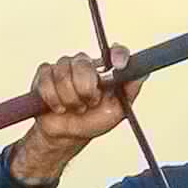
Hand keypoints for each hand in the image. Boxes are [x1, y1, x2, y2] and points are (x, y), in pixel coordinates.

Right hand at [10, 46, 138, 183]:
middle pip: (83, 64)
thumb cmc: (92, 121)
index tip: (119, 65)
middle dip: (85, 89)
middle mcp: (84, 63)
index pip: (115, 52)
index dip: (117, 55)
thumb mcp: (117, 110)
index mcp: (104, 69)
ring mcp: (63, 67)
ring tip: (74, 108)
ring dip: (69, 99)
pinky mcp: (44, 74)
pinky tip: (58, 107)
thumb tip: (143, 72)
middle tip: (88, 103)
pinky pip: (46, 81)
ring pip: (63, 74)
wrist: (67, 136)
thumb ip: (130, 90)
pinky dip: (53, 99)